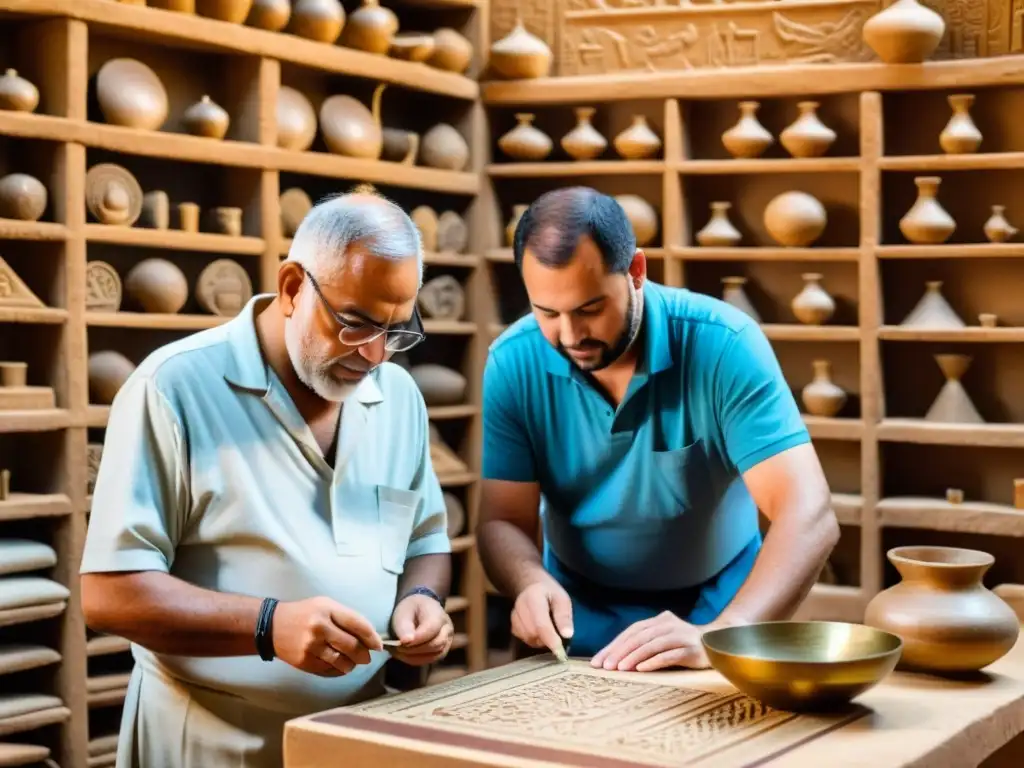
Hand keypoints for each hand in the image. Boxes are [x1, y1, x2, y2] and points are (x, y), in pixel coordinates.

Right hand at [272, 596, 382, 676]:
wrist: (272, 626)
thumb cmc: (304, 613)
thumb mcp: (325, 605)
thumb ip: (346, 618)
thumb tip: (369, 636)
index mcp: (327, 609)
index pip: (358, 624)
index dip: (372, 637)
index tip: (378, 645)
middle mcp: (320, 627)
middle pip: (352, 646)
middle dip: (364, 655)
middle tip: (367, 657)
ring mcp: (311, 646)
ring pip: (342, 662)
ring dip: (352, 665)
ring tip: (352, 662)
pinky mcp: (304, 661)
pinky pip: (328, 670)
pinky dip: (337, 670)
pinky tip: (338, 666)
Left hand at [388, 594, 453, 666]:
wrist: (419, 610)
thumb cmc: (410, 610)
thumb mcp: (403, 612)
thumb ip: (404, 626)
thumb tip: (406, 641)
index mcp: (438, 614)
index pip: (432, 628)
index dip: (418, 638)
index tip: (401, 642)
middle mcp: (447, 629)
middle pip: (435, 644)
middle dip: (414, 649)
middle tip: (396, 647)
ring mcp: (447, 642)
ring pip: (433, 655)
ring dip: (413, 656)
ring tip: (397, 651)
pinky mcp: (441, 652)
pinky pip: (429, 660)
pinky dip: (414, 660)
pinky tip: (403, 654)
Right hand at [511, 577, 573, 656]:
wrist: (531, 586)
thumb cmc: (550, 593)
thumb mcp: (562, 599)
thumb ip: (564, 616)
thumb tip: (567, 635)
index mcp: (533, 598)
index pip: (540, 624)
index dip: (550, 639)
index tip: (560, 651)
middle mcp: (520, 608)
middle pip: (533, 633)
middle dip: (547, 640)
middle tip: (558, 635)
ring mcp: (514, 617)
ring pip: (528, 638)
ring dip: (541, 640)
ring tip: (550, 629)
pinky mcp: (513, 626)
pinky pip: (524, 639)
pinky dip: (534, 640)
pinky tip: (540, 631)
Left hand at [591, 611, 709, 671]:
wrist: (720, 643)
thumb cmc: (684, 645)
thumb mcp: (664, 638)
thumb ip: (646, 641)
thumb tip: (615, 656)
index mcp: (660, 620)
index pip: (632, 631)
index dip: (614, 645)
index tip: (598, 660)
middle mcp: (669, 625)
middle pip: (639, 637)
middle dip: (620, 651)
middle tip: (605, 666)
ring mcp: (681, 636)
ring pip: (652, 645)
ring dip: (633, 657)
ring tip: (619, 668)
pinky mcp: (692, 649)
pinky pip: (669, 655)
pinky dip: (654, 661)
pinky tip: (641, 669)